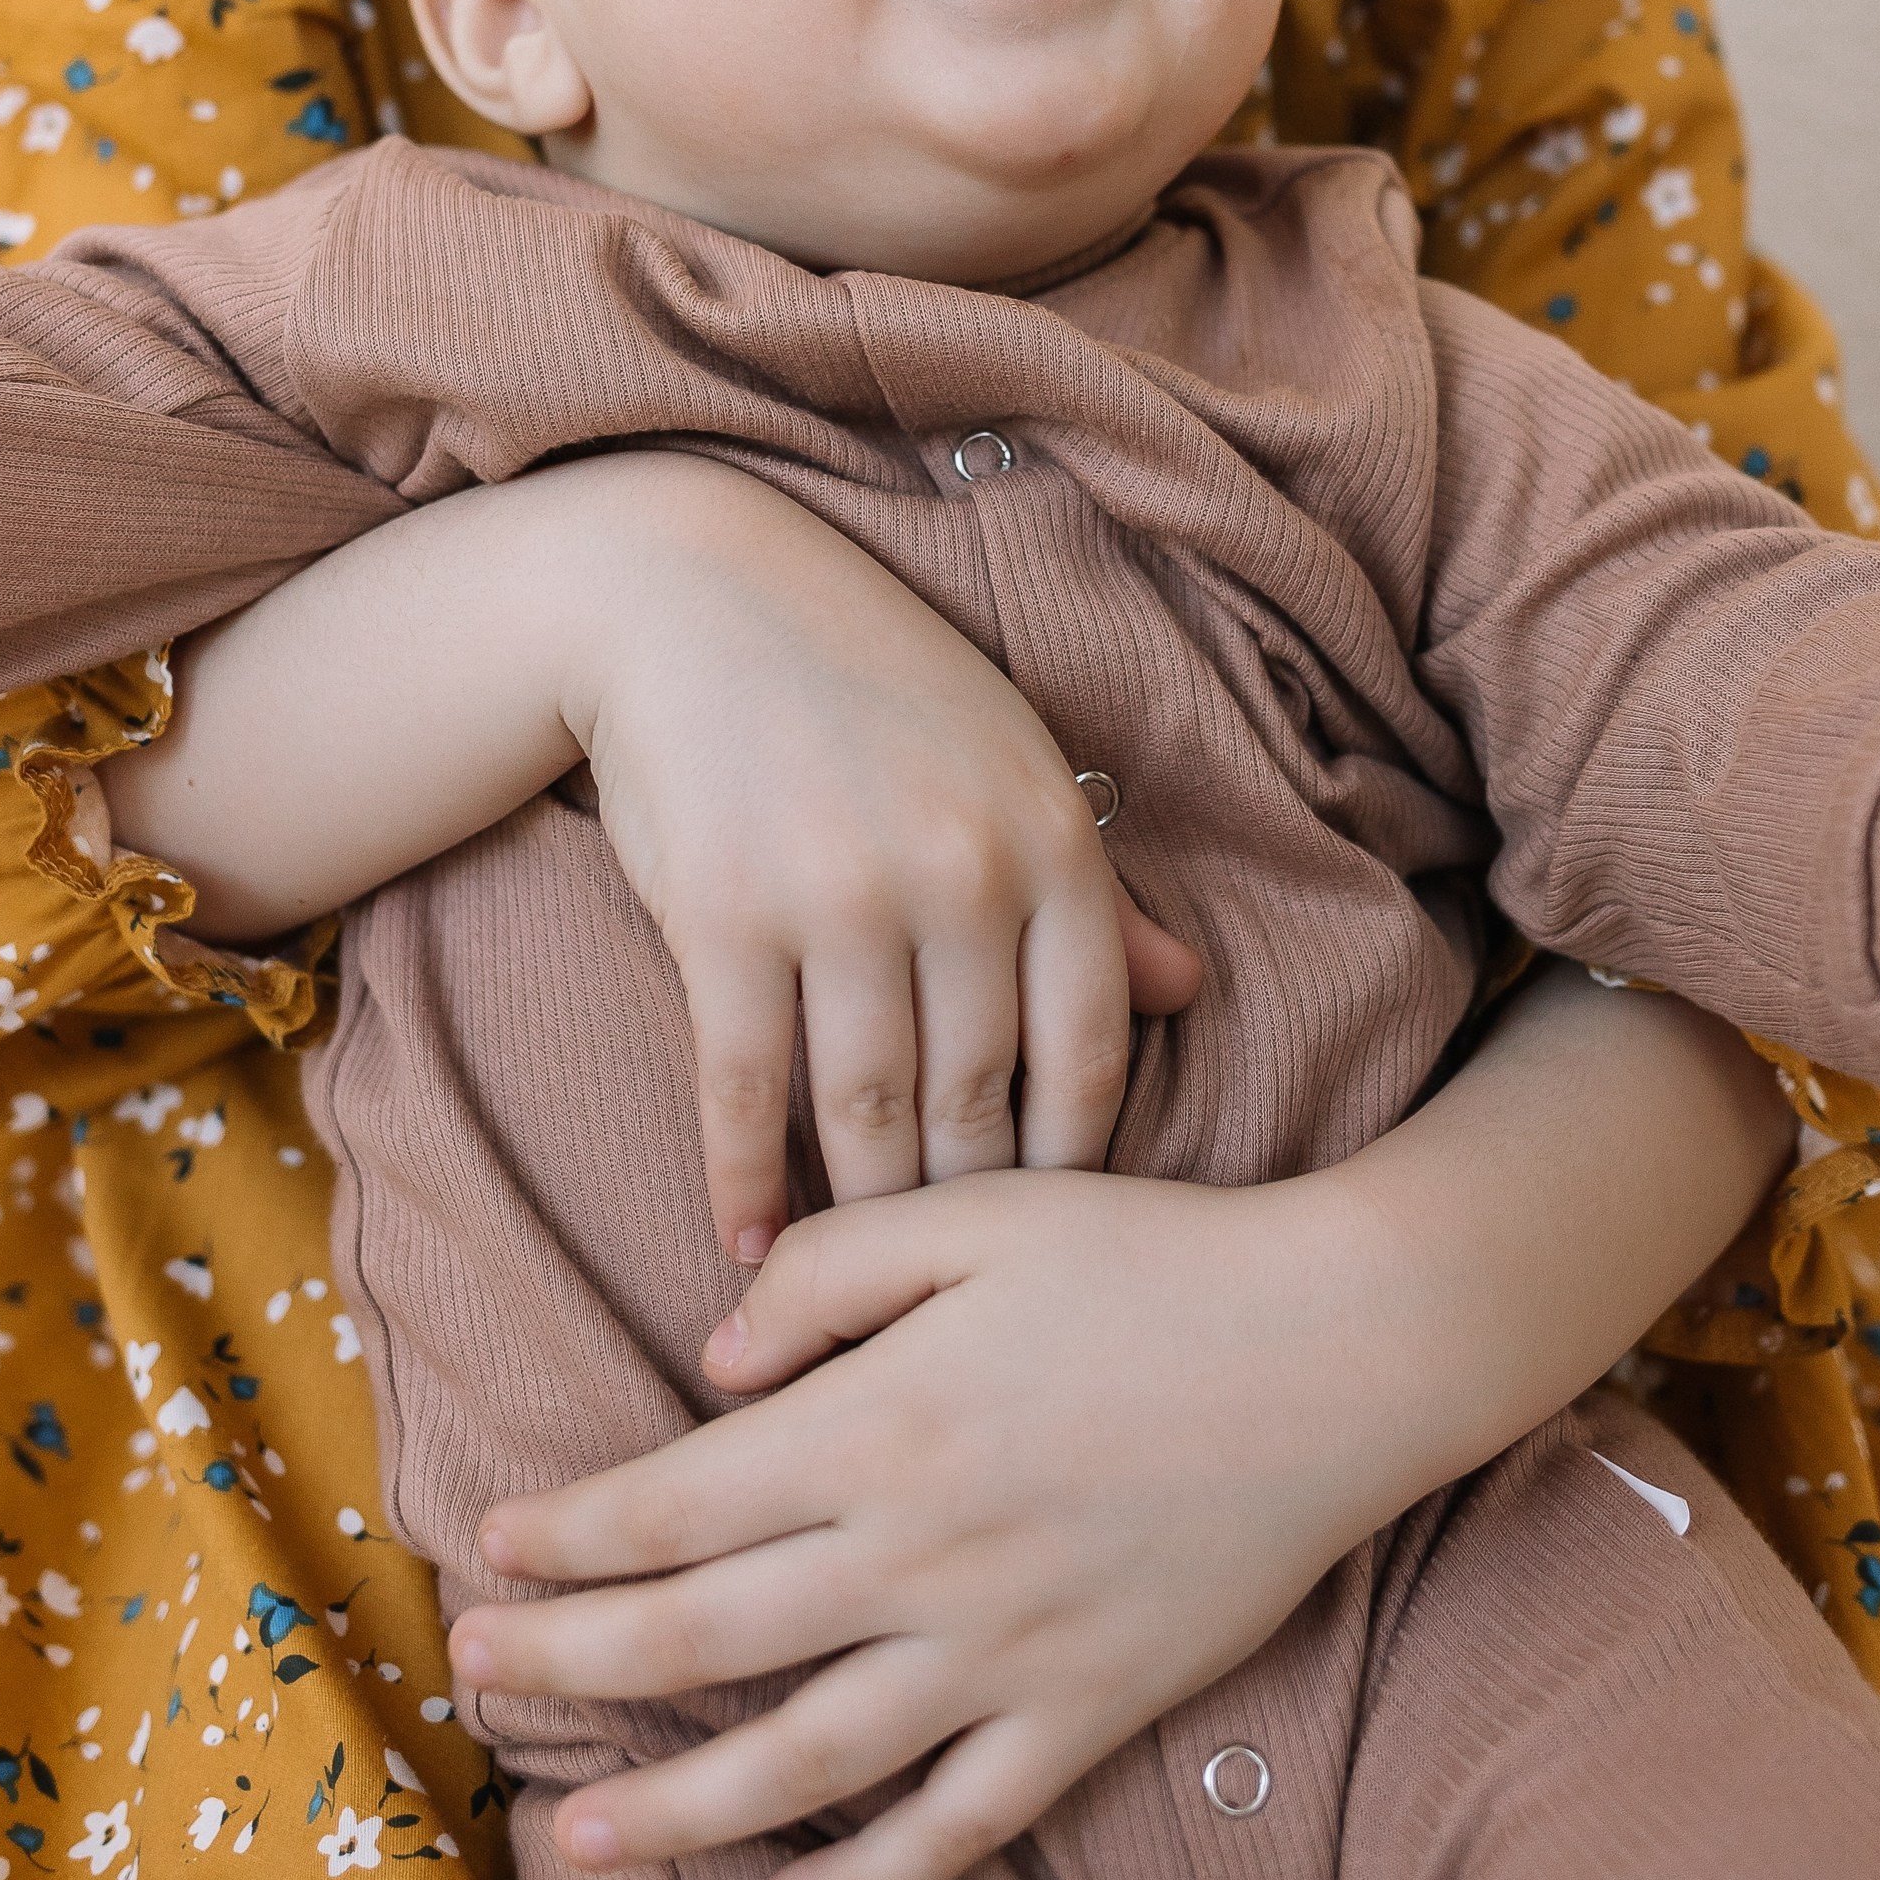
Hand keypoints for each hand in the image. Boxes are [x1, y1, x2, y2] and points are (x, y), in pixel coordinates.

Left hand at [454, 1164, 1395, 1879]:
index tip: (490, 1543)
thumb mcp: (978, 1211)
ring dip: (678, 1802)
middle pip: (704, 1636)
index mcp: (880, 1423)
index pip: (676, 1501)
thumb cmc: (1152, 1258)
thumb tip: (714, 1361)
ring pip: (803, 1759)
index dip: (570, 1532)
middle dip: (574, 1659)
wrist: (1339, 1347)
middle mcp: (921, 1554)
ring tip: (586, 1825)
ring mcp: (1003, 1649)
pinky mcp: (1087, 1708)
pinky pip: (956, 1824)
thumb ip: (828, 1271)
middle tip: (479, 1674)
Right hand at [567, 464, 1200, 1258]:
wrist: (693, 594)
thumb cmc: (871, 683)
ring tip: (862, 1280)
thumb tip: (1186, 992)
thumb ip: (1096, 891)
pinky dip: (746, 1181)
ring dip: (865, 1212)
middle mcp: (959, 873)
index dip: (1074, 1159)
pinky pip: (744, 1089)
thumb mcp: (1010, 760)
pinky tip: (752, 1242)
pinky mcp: (722, 918)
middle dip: (971, 1204)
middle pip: (980, 1100)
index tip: (1055, 1226)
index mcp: (1051, 838)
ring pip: (868, 1110)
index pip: (1090, 1048)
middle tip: (959, 1284)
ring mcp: (838, 898)